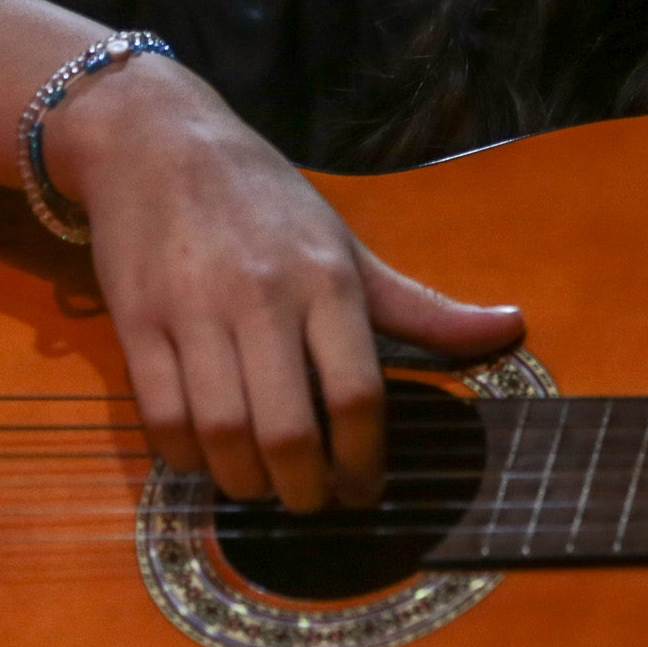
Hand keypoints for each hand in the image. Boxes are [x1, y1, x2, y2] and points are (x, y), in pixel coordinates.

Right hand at [47, 60, 523, 511]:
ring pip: (221, 432)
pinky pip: (162, 416)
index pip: (356, 394)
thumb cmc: (266, 201)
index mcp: (327, 281)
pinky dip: (186, 457)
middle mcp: (262, 299)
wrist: (158, 145)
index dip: (364, 461)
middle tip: (314, 502)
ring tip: (263, 487)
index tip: (364, 490)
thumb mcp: (349, 247)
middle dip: (306, 490)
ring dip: (245, 482)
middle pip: (287, 430)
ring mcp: (194, 312)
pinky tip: (208, 458)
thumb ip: (423, 307)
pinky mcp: (136, 323)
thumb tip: (511, 328)